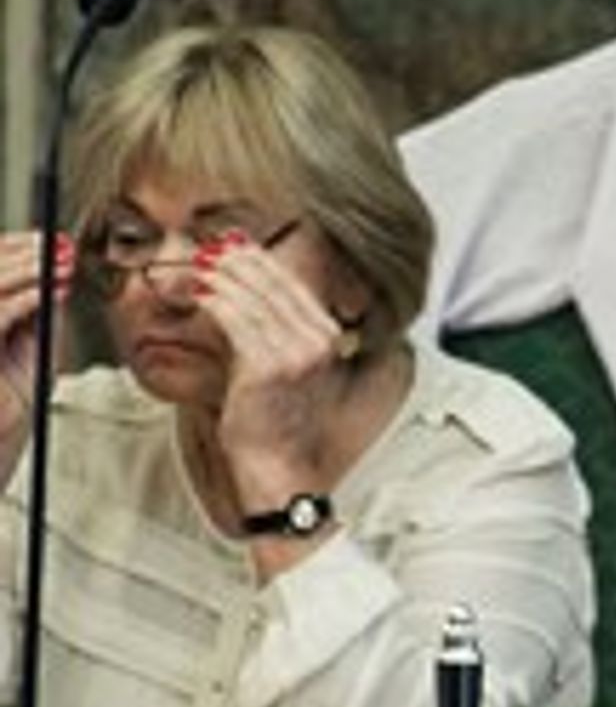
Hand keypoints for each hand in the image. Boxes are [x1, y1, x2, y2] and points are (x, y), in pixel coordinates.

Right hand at [0, 231, 73, 437]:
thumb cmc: (13, 395)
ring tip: (60, 264)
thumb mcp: (30, 342)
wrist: (1, 436)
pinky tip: (50, 291)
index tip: (51, 242)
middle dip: (24, 252)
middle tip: (59, 248)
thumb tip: (55, 275)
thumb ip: (37, 310)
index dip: (15, 247)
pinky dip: (25, 297)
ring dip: (28, 269)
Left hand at [191, 229, 350, 494]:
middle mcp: (317, 341)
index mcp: (327, 337)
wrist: (276, 462)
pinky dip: (215, 301)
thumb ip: (268, 326)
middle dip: (238, 262)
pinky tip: (200, 293)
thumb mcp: (278, 364)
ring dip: (221, 278)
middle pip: (274, 284)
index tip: (232, 245)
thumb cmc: (270, 417)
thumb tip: (240, 284)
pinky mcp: (268, 364)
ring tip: (197, 268)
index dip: (260, 260)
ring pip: (252, 298)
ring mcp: (296, 353)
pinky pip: (236, 320)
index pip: (292, 284)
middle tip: (208, 249)